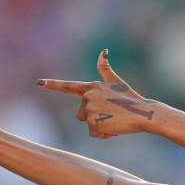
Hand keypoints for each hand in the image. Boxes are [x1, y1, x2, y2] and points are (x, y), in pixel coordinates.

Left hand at [37, 49, 155, 137]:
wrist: (144, 112)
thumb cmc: (131, 98)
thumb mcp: (116, 82)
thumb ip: (105, 69)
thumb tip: (103, 50)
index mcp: (91, 86)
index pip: (68, 86)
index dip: (53, 84)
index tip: (39, 83)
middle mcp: (88, 97)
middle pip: (80, 113)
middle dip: (93, 117)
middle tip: (111, 114)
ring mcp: (90, 110)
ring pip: (88, 124)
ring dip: (100, 126)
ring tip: (114, 120)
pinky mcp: (94, 123)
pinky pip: (94, 133)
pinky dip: (104, 135)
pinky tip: (115, 128)